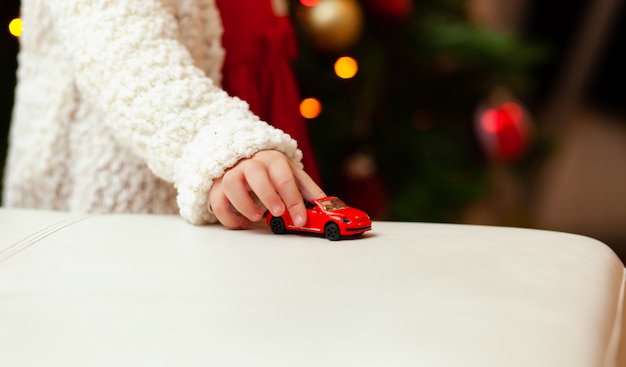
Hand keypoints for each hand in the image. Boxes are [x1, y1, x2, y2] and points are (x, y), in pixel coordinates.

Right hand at [209, 150, 325, 228]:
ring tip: (257, 217)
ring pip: (231, 184)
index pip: (285, 177)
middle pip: (256, 174)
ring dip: (244, 203)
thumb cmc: (271, 171)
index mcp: (273, 160)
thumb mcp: (292, 174)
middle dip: (268, 195)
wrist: (241, 158)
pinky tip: (242, 223)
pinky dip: (228, 216)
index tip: (300, 219)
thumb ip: (308, 189)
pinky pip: (217, 201)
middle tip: (278, 213)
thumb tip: (327, 204)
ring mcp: (231, 173)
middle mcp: (251, 163)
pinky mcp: (217, 186)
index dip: (294, 200)